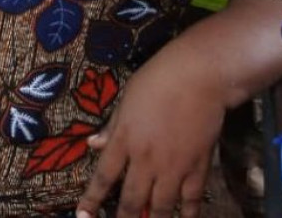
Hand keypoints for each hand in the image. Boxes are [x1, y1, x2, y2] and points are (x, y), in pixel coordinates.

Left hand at [76, 62, 223, 217]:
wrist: (199, 77)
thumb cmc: (157, 80)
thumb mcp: (126, 100)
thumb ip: (112, 127)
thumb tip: (92, 144)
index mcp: (124, 139)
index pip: (103, 177)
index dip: (92, 200)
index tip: (82, 216)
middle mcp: (146, 159)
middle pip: (132, 200)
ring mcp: (173, 167)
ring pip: (161, 207)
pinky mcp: (198, 168)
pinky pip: (191, 200)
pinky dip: (187, 215)